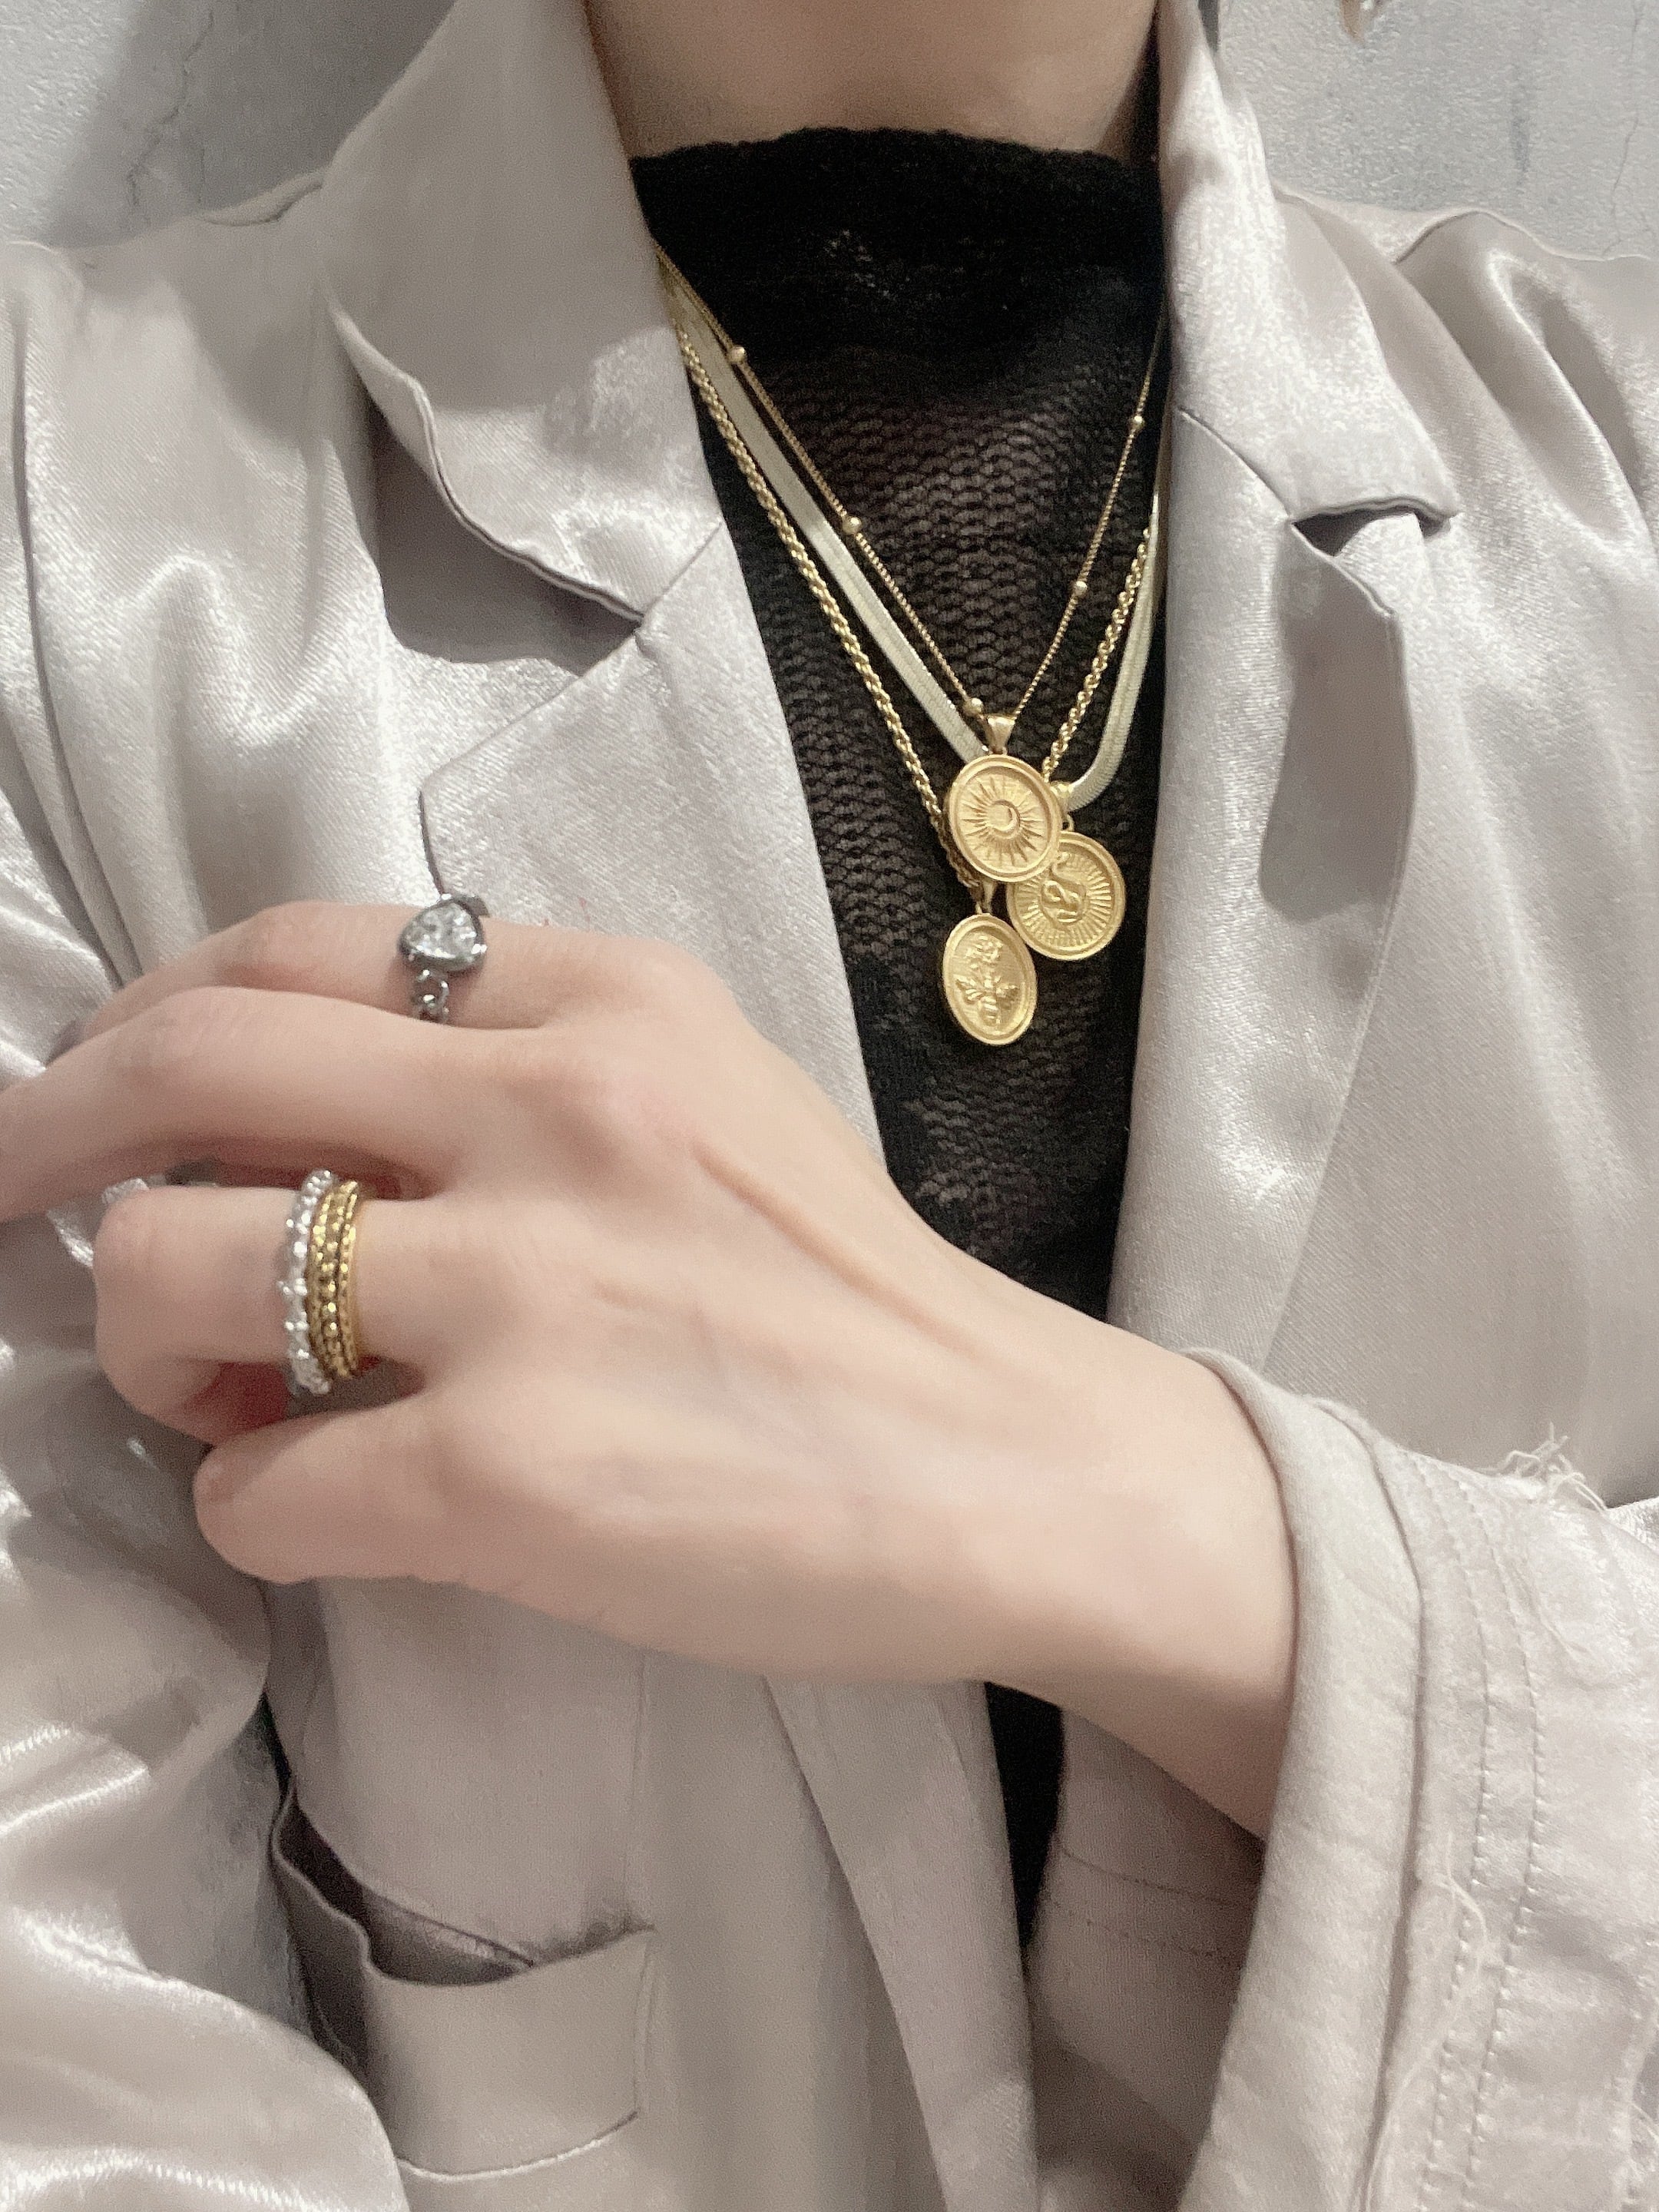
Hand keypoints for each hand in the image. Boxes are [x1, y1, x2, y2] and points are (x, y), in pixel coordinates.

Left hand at [1, 906, 1294, 1828]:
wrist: (1011, 1465)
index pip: (300, 946)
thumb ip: (528, 1064)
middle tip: (16, 1194)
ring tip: (212, 1390)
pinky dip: (249, 1502)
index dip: (156, 1007)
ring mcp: (528, 1290)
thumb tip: (301, 1126)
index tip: (111, 1077)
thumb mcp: (713, 1098)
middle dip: (51, 1130)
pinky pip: (255, 1484)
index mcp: (607, 1002)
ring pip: (177, 1273)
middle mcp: (557, 1111)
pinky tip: (328, 1506)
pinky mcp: (511, 1473)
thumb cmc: (853, 1292)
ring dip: (141, 1341)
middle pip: (189, 1066)